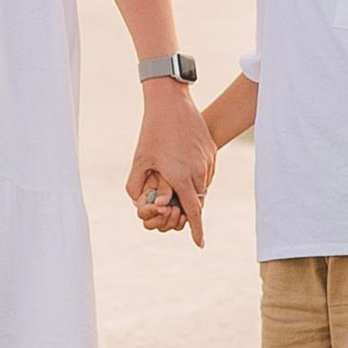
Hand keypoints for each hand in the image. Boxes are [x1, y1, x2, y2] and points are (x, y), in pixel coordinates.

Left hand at [125, 85, 213, 245]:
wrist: (171, 102)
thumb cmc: (151, 132)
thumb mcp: (139, 160)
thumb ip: (136, 186)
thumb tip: (141, 206)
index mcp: (180, 177)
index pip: (193, 212)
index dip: (196, 230)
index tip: (199, 244)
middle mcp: (197, 171)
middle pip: (197, 200)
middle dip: (188, 205)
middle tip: (174, 199)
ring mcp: (207, 161)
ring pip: (203, 186)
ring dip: (192, 188)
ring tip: (174, 171)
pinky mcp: (211, 151)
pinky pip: (206, 171)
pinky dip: (197, 174)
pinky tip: (183, 160)